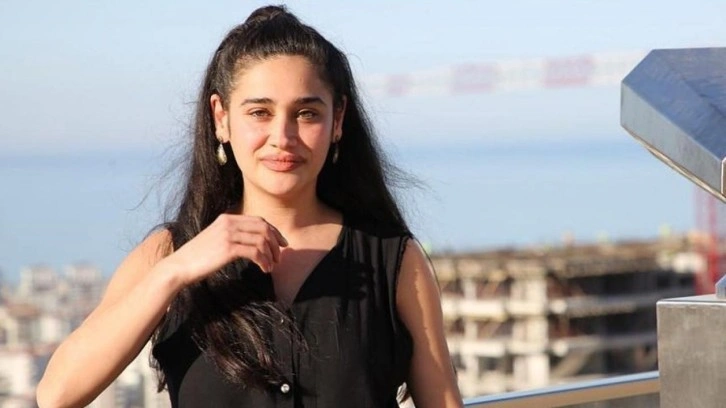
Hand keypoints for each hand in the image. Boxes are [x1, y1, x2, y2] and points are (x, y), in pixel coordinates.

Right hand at [164, 214, 287, 285]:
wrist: (179, 266)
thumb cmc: (198, 258)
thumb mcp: (216, 239)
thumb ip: (233, 235)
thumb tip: (255, 243)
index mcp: (227, 218)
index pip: (259, 221)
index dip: (274, 231)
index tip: (282, 243)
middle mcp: (228, 223)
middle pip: (263, 228)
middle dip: (276, 243)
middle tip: (280, 257)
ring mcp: (228, 234)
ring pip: (262, 240)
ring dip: (271, 255)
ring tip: (271, 266)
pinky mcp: (228, 248)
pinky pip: (255, 252)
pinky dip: (264, 261)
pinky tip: (264, 269)